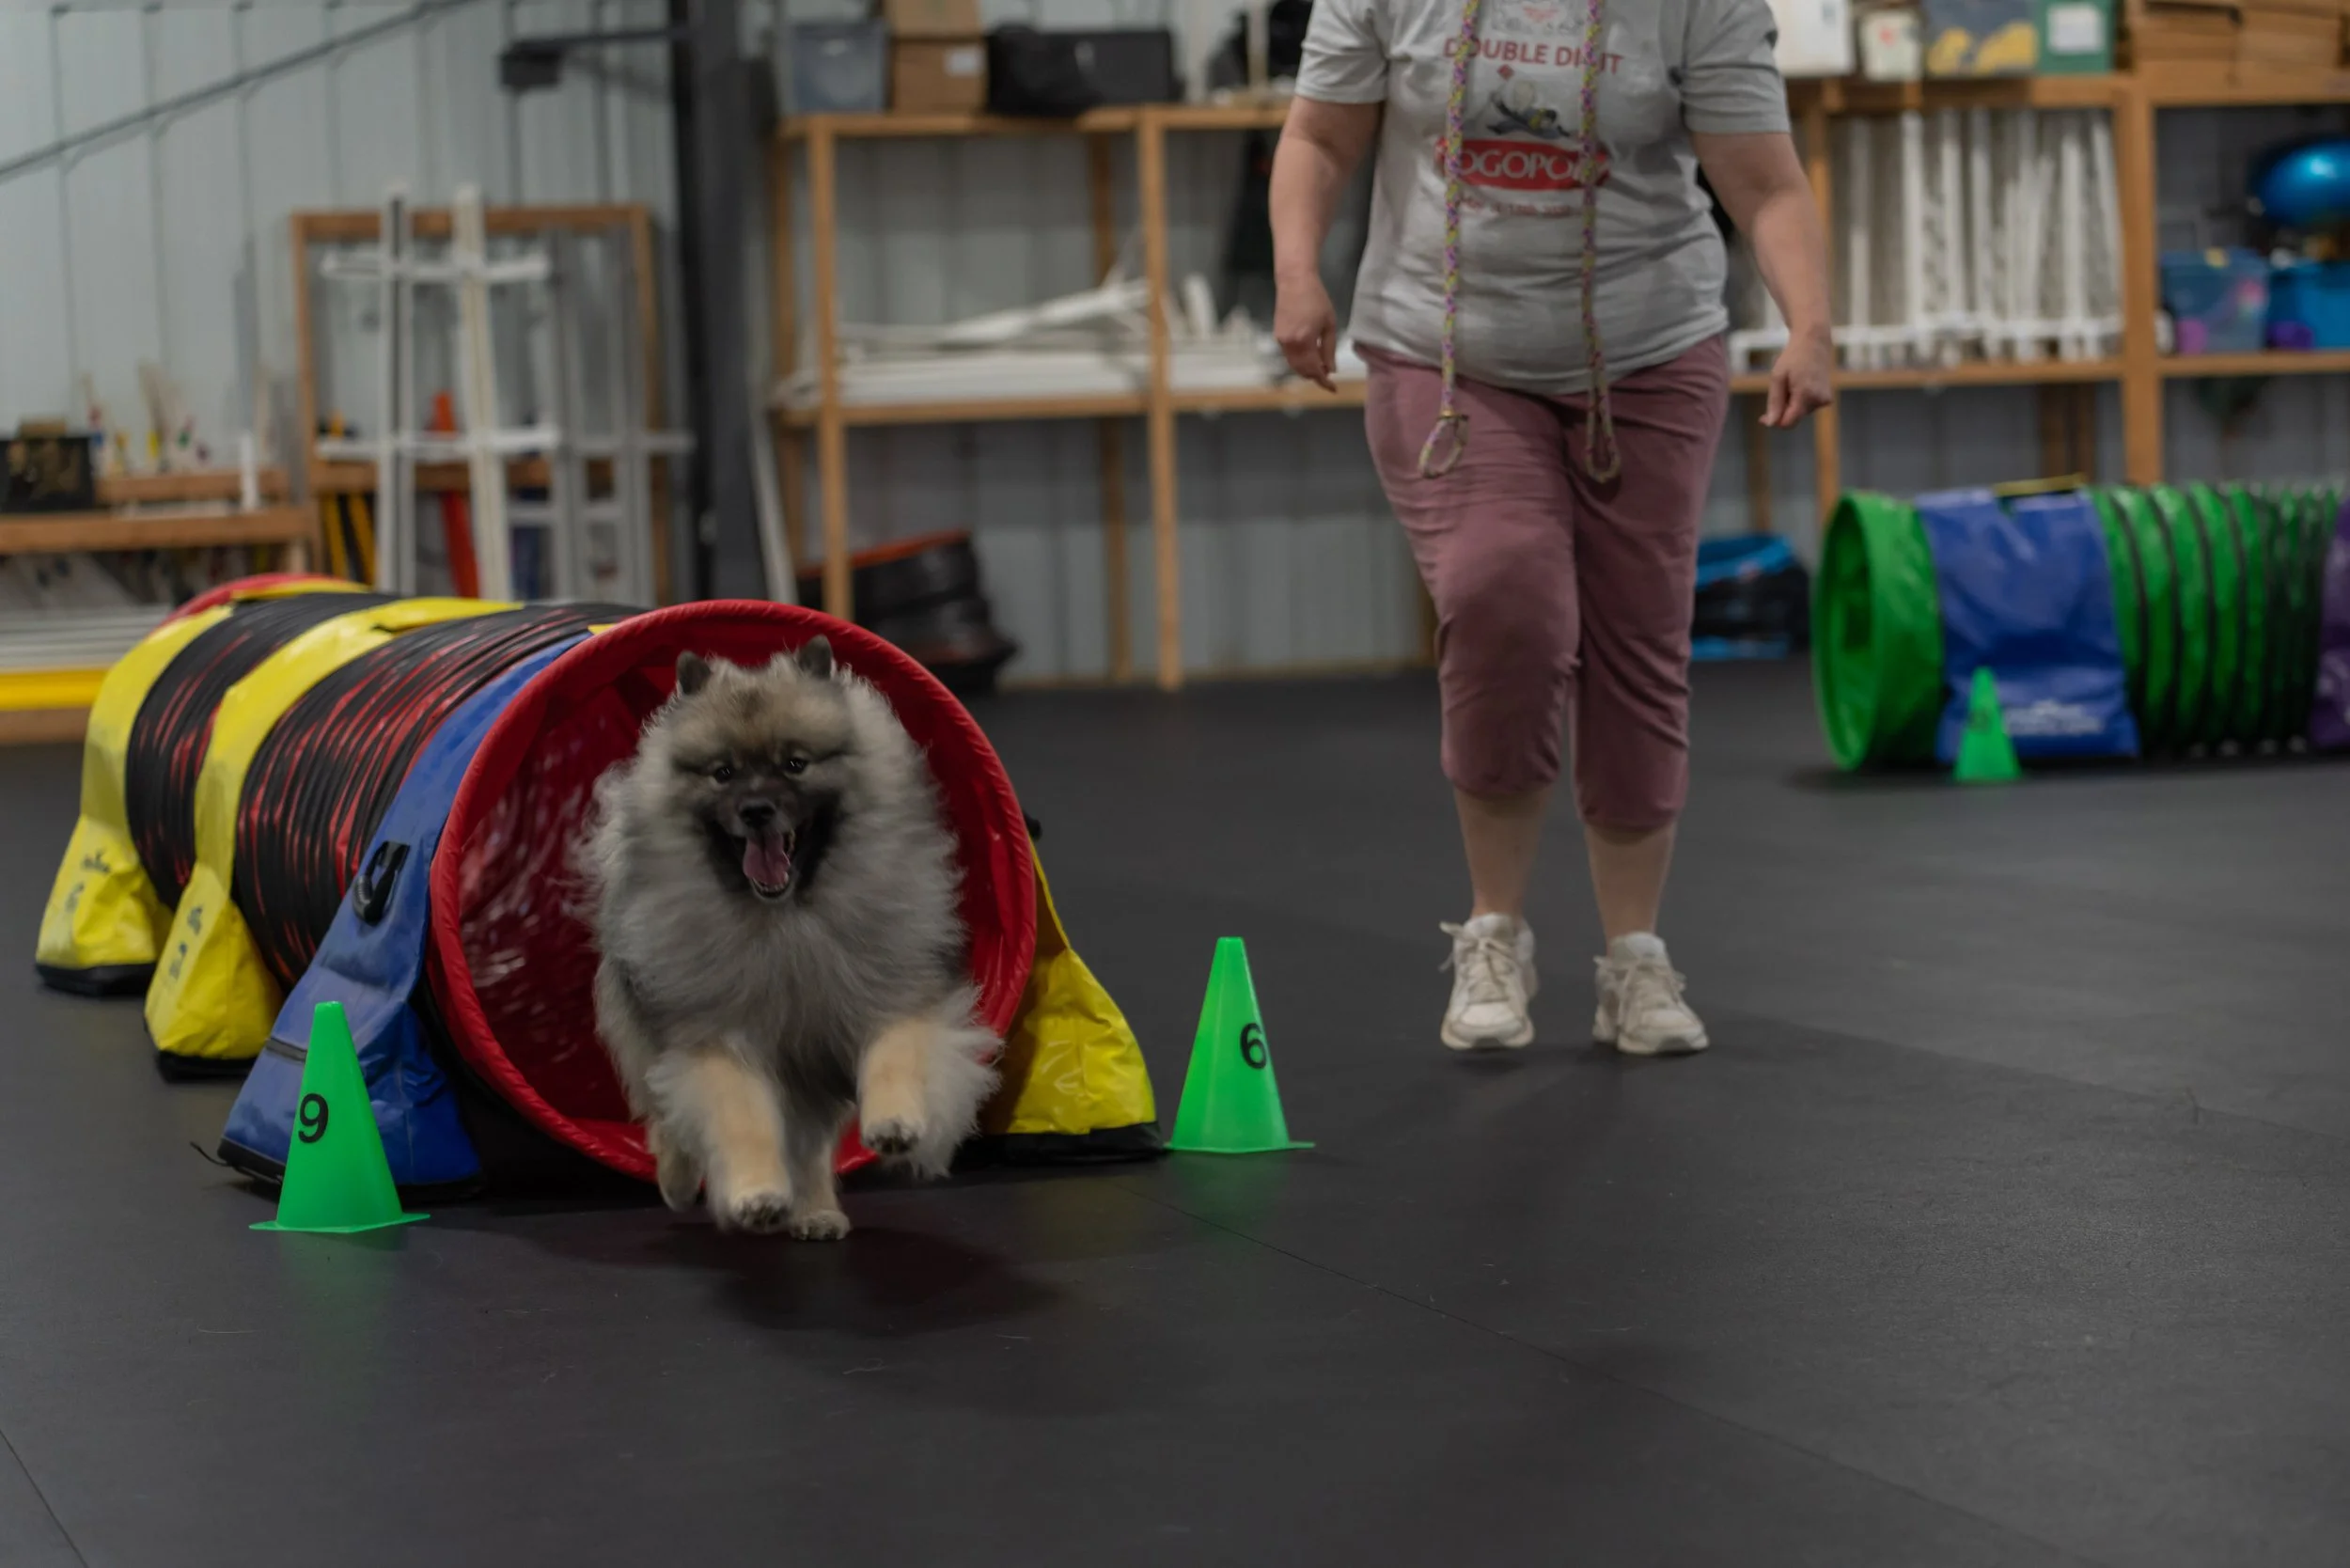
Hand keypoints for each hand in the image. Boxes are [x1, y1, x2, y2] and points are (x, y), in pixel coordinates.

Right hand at [1274, 272, 1339, 390]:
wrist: (1294, 281)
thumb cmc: (1316, 299)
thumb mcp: (1329, 324)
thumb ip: (1329, 349)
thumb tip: (1331, 369)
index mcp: (1304, 341)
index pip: (1314, 370)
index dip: (1324, 382)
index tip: (1333, 388)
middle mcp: (1289, 344)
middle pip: (1302, 371)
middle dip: (1315, 377)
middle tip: (1328, 377)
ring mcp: (1281, 341)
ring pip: (1294, 365)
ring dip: (1307, 370)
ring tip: (1321, 366)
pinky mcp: (1278, 336)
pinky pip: (1289, 356)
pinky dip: (1300, 361)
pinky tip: (1310, 356)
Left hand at [1763, 329, 1832, 427]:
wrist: (1814, 342)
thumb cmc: (1793, 357)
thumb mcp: (1778, 377)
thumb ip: (1775, 402)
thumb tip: (1770, 424)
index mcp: (1806, 395)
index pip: (1788, 422)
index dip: (1774, 421)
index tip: (1762, 417)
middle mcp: (1819, 400)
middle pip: (1793, 418)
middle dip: (1782, 410)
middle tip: (1777, 390)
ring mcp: (1825, 400)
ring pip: (1800, 413)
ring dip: (1791, 403)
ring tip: (1792, 382)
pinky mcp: (1827, 398)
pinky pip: (1807, 407)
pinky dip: (1800, 400)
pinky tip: (1800, 384)